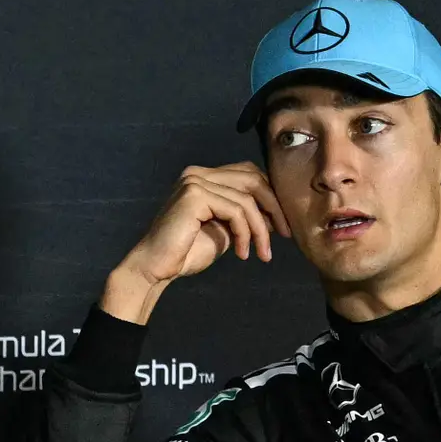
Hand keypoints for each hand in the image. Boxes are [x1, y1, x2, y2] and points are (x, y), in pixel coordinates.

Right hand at [100, 163, 287, 323]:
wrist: (155, 268)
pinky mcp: (194, 195)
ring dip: (260, 230)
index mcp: (204, 177)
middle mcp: (198, 173)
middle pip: (252, 179)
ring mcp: (194, 181)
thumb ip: (244, 216)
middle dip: (273, 207)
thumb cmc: (186, 253)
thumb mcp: (225, 230)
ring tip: (262, 253)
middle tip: (285, 234)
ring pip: (246, 199)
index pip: (248, 174)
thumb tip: (275, 212)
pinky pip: (235, 211)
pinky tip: (242, 253)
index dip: (270, 196)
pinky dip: (245, 234)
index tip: (282, 225)